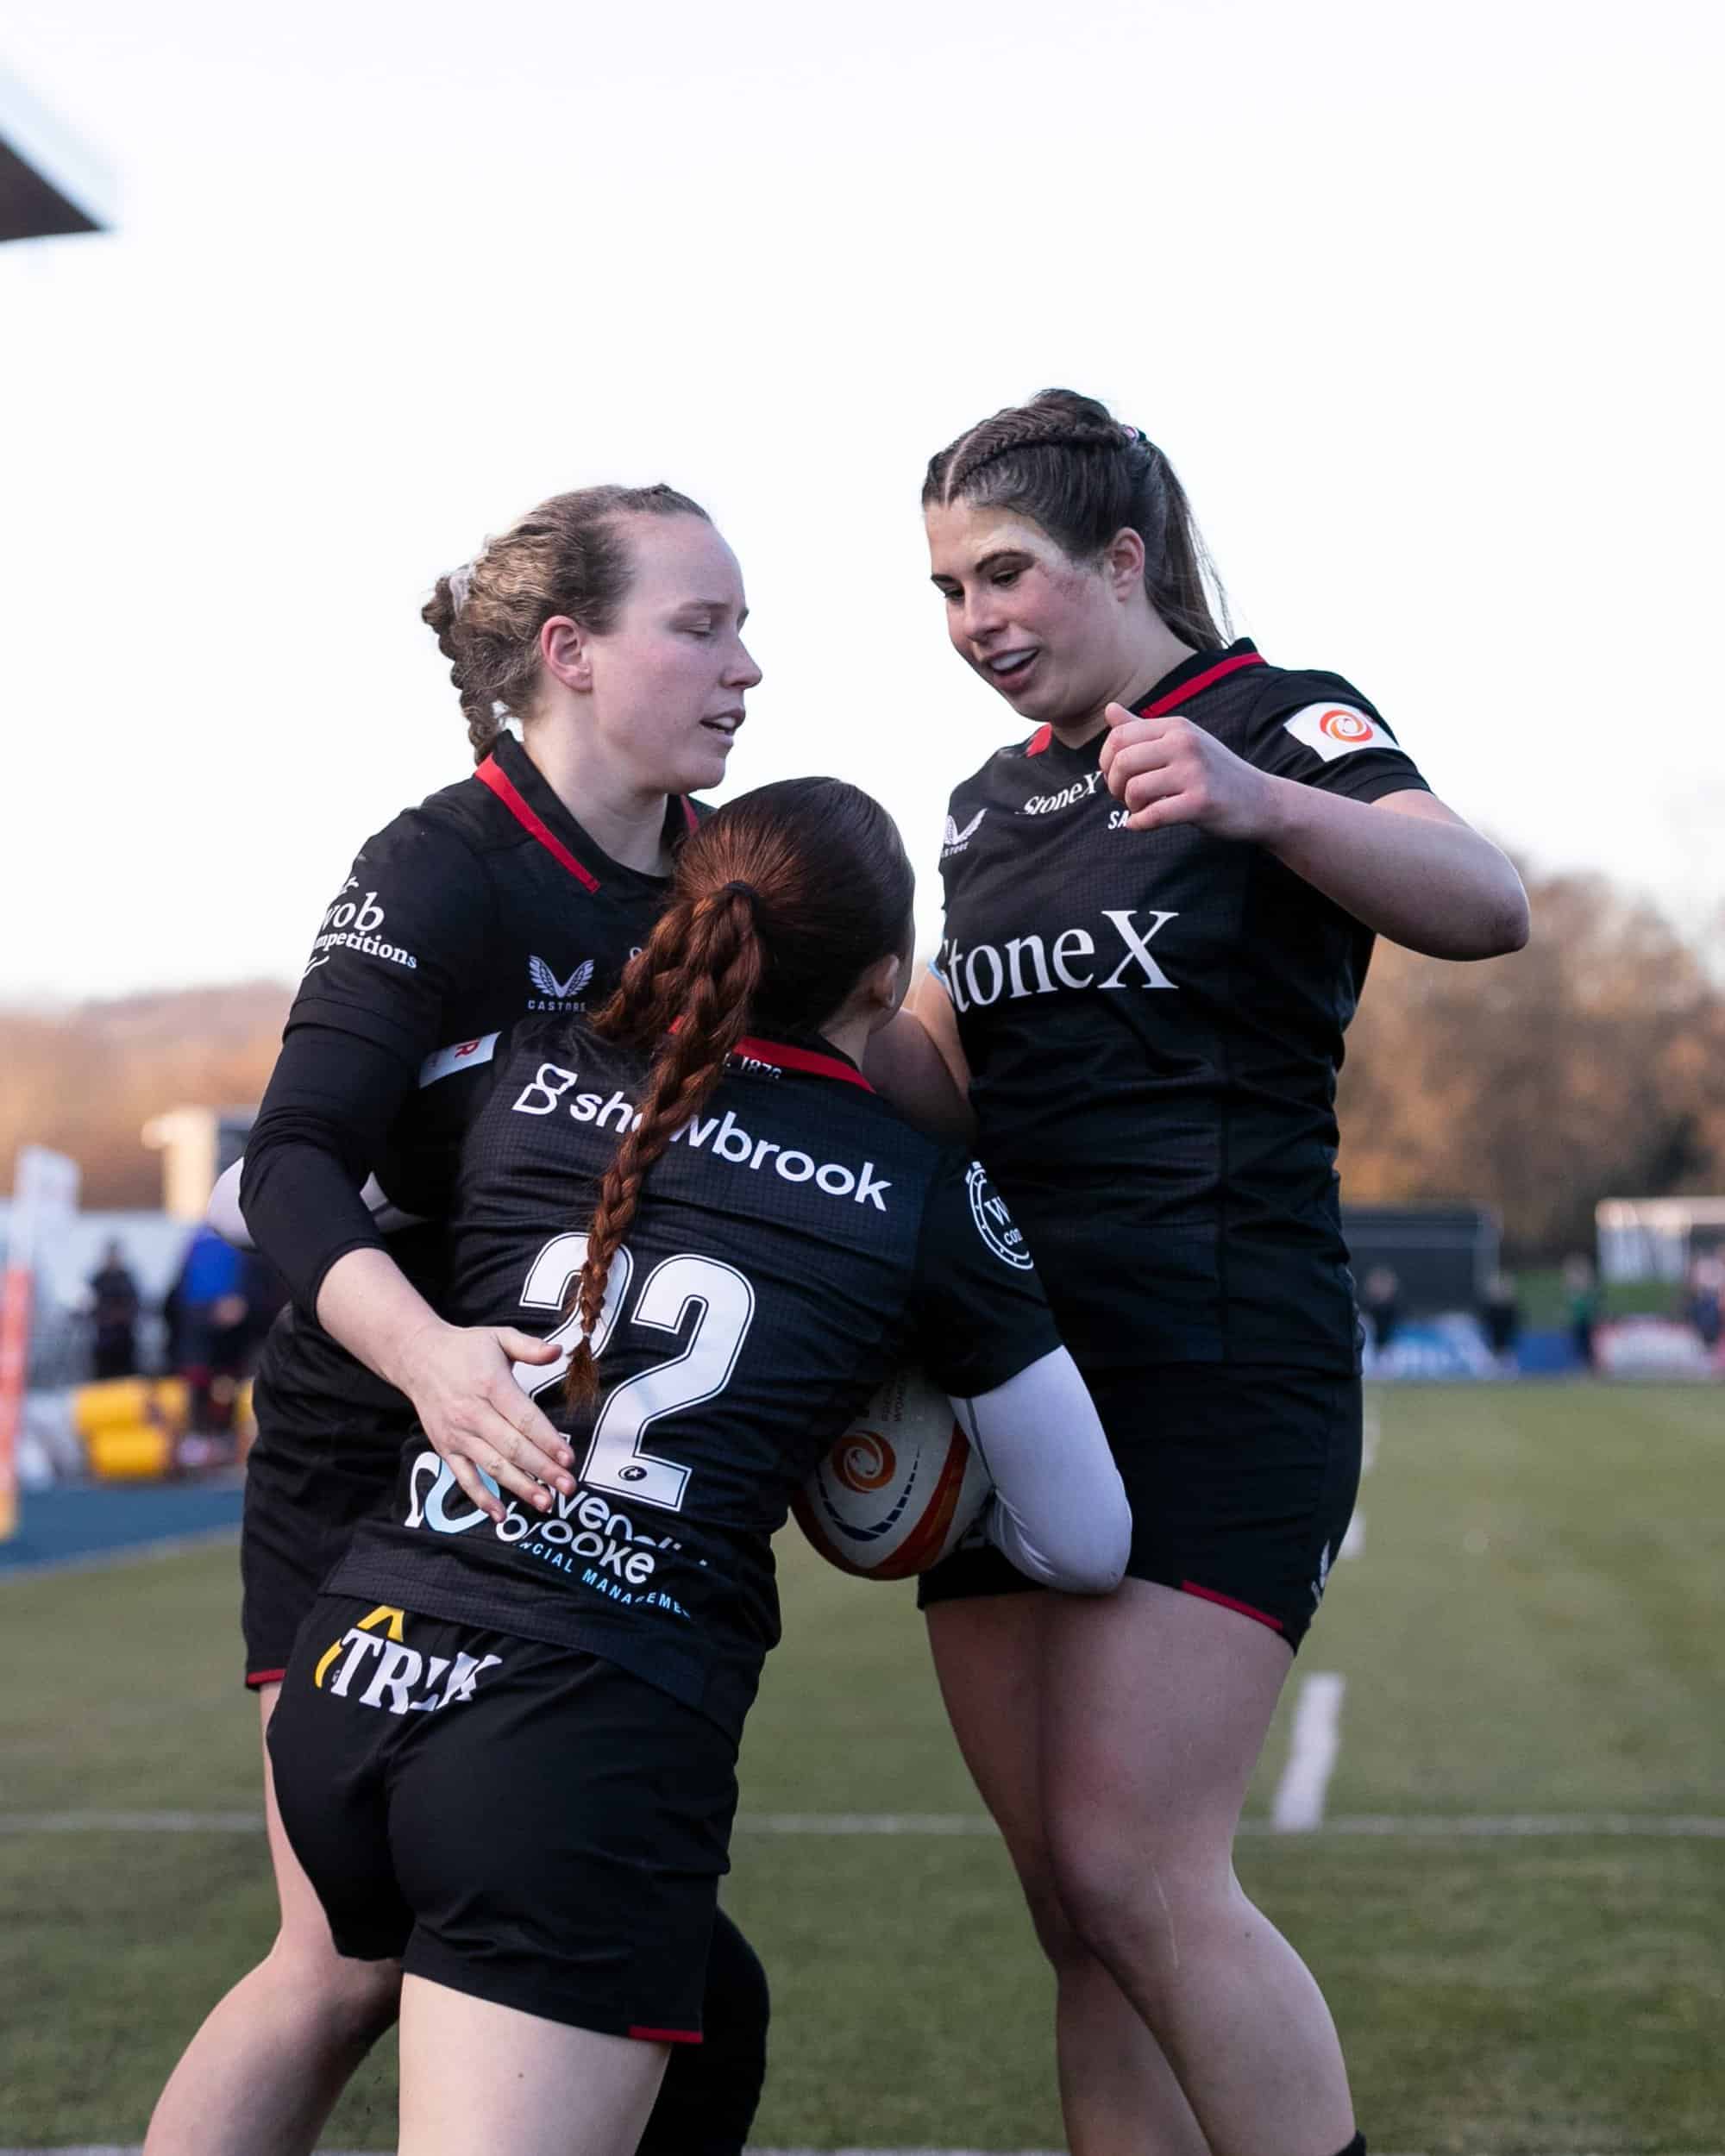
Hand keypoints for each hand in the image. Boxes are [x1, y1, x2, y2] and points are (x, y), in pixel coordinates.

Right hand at [395, 1319, 574, 1524]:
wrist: (417, 1357)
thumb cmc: (465, 1348)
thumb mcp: (498, 1336)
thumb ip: (530, 1347)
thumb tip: (558, 1351)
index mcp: (491, 1385)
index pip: (525, 1419)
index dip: (548, 1441)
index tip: (569, 1459)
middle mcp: (473, 1413)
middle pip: (513, 1447)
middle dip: (543, 1470)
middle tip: (569, 1487)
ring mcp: (458, 1434)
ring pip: (493, 1466)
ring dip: (520, 1487)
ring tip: (545, 1503)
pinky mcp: (445, 1448)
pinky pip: (464, 1477)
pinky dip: (481, 1498)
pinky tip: (501, 1515)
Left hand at [1098, 705, 1280, 839]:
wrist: (1261, 800)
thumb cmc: (1214, 773)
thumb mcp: (1181, 742)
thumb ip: (1143, 729)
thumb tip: (1110, 709)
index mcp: (1176, 727)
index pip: (1119, 736)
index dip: (1106, 762)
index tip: (1118, 777)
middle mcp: (1185, 743)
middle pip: (1122, 761)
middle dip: (1114, 785)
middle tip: (1125, 798)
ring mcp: (1194, 772)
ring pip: (1134, 789)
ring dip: (1129, 806)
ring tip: (1141, 809)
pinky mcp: (1201, 802)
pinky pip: (1153, 815)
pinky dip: (1138, 824)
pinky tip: (1140, 824)